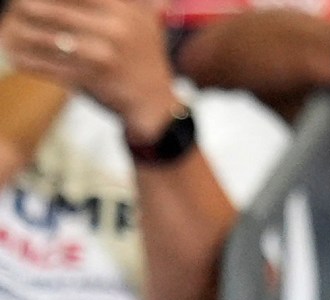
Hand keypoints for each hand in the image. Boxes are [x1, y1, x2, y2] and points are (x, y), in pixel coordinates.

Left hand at [0, 0, 179, 143]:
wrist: (156, 101)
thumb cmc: (142, 55)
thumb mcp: (142, 18)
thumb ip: (120, 0)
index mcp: (122, 8)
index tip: (29, 0)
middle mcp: (115, 28)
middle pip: (52, 11)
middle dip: (24, 9)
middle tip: (13, 10)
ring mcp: (104, 55)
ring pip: (47, 40)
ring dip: (21, 36)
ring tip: (9, 33)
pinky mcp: (94, 79)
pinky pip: (51, 67)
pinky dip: (29, 63)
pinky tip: (16, 57)